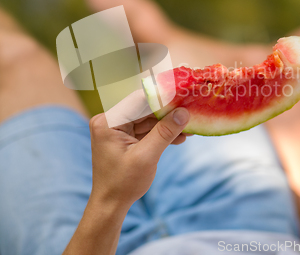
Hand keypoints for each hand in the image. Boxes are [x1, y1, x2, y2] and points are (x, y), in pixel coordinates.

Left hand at [89, 90, 189, 208]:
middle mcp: (110, 121)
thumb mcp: (146, 157)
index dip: (163, 97)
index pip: (139, 100)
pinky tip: (180, 136)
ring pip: (148, 119)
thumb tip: (183, 113)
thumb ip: (165, 132)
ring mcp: (117, 129)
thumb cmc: (123, 183)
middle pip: (144, 109)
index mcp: (108, 122)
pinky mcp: (125, 137)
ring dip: (168, 124)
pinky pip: (146, 130)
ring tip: (190, 127)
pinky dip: (162, 133)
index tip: (184, 95)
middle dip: (168, 112)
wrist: (111, 205)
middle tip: (191, 110)